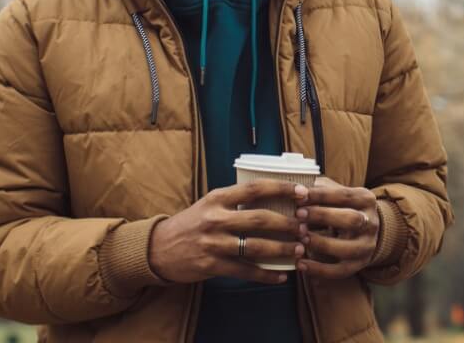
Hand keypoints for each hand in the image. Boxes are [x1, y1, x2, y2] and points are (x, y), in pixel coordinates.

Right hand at [148, 180, 306, 284]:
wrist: (158, 249)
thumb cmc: (192, 223)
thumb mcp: (210, 204)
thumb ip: (236, 200)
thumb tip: (274, 195)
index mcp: (217, 198)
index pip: (254, 189)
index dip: (280, 189)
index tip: (302, 192)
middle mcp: (215, 219)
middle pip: (259, 219)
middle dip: (286, 223)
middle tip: (305, 226)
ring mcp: (212, 243)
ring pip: (254, 247)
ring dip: (281, 249)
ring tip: (299, 250)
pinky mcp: (210, 265)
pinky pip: (244, 271)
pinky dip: (265, 275)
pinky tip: (281, 275)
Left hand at [296, 176, 380, 278]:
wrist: (365, 231)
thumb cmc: (341, 207)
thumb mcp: (337, 194)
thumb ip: (320, 189)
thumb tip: (295, 187)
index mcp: (366, 200)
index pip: (345, 195)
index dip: (321, 195)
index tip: (299, 196)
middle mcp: (371, 222)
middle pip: (352, 219)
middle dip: (324, 217)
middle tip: (299, 215)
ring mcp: (367, 246)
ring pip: (347, 248)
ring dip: (322, 244)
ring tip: (300, 239)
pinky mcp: (359, 265)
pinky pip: (340, 271)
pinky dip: (319, 270)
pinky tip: (300, 264)